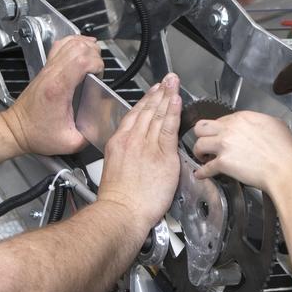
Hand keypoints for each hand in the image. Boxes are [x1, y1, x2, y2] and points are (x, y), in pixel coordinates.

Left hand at [1, 35, 102, 155]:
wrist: (17, 129)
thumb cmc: (36, 134)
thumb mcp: (69, 142)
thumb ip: (89, 136)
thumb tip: (103, 127)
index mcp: (59, 88)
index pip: (82, 60)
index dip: (97, 64)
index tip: (99, 76)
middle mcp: (52, 73)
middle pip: (79, 47)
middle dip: (95, 56)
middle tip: (98, 72)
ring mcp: (48, 68)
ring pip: (70, 42)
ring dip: (86, 47)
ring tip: (93, 60)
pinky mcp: (47, 68)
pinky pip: (62, 45)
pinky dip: (75, 42)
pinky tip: (82, 49)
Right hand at [96, 74, 181, 228]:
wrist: (121, 211)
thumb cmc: (118, 199)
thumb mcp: (114, 170)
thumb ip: (126, 157)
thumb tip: (135, 156)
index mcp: (119, 143)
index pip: (134, 116)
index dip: (145, 102)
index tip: (152, 93)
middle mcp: (132, 140)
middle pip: (147, 111)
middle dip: (158, 93)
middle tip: (167, 80)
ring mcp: (147, 145)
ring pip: (158, 115)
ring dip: (167, 96)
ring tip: (173, 83)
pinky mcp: (162, 154)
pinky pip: (169, 127)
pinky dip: (173, 111)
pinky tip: (177, 100)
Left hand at [190, 110, 291, 192]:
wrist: (285, 170)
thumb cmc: (286, 152)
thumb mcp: (276, 125)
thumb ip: (261, 122)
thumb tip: (258, 126)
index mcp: (243, 118)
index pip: (221, 120)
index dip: (220, 130)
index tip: (220, 136)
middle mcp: (230, 128)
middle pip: (202, 127)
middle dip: (202, 136)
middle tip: (206, 144)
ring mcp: (225, 145)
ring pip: (198, 144)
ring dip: (199, 152)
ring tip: (204, 158)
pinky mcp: (223, 162)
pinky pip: (205, 168)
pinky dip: (202, 172)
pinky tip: (201, 174)